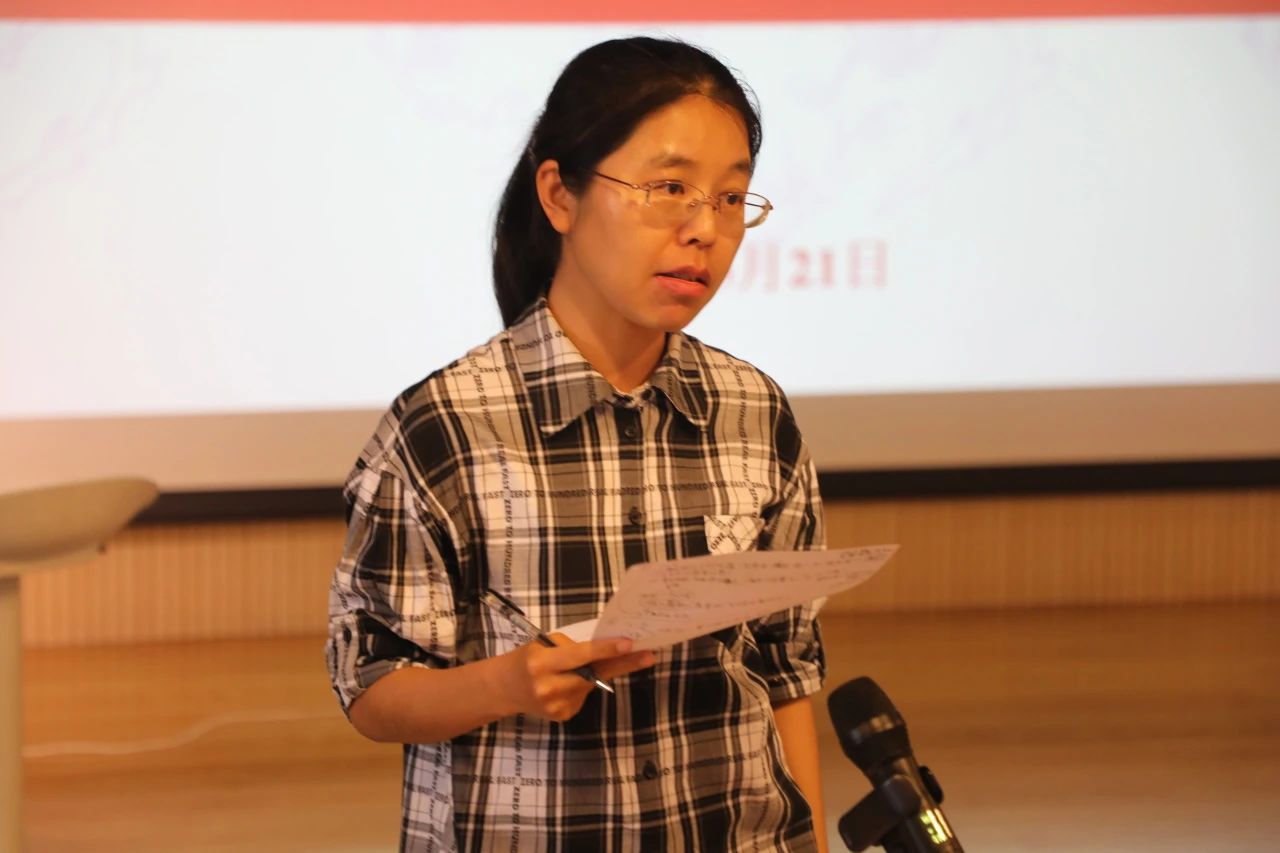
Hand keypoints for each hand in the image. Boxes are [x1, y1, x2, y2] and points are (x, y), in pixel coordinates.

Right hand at [499, 636, 656, 721]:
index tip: (629, 644)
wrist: (503, 688)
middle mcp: (550, 687)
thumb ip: (571, 649)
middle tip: (649, 656)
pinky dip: (581, 686)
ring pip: (590, 685)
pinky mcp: (563, 716)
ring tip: (575, 668)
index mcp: (543, 663)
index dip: (605, 650)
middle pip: (594, 674)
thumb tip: (606, 651)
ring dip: (594, 674)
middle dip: (623, 664)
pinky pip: (583, 696)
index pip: (580, 656)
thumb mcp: (543, 645)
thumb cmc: (527, 659)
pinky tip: (566, 684)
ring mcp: (557, 706)